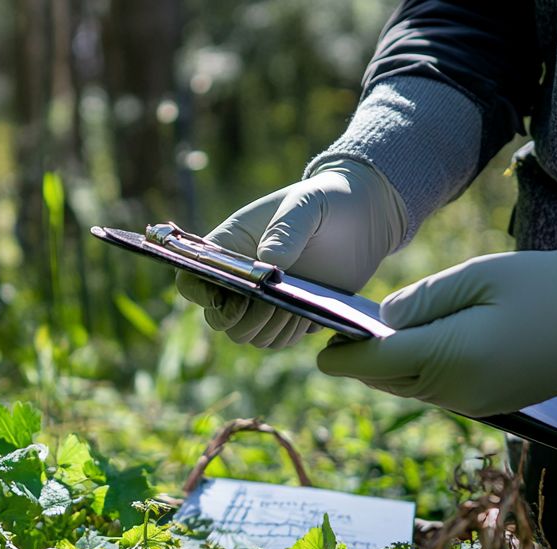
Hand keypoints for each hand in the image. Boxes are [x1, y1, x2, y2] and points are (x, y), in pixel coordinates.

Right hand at [176, 159, 403, 347]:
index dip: (199, 294)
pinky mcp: (289, 314)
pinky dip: (289, 333)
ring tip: (294, 305)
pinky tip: (308, 311)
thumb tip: (268, 263)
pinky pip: (277, 339)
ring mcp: (264, 300)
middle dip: (240, 319)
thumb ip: (285, 230)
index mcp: (229, 247)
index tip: (225, 296)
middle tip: (269, 304)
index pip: (192, 278)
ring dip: (268, 328)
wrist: (364, 216)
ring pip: (248, 335)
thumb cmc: (326, 200)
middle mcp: (241, 278)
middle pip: (219, 319)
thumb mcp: (306, 205)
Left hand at [316, 249, 556, 416]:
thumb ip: (424, 299)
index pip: (374, 364)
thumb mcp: (479, 277)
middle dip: (360, 361)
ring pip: (410, 389)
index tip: (320, 342)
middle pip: (386, 381)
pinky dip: (418, 373)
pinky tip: (416, 347)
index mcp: (448, 358)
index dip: (341, 355)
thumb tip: (382, 318)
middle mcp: (455, 391)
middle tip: (338, 336)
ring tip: (371, 338)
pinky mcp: (490, 404)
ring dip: (388, 368)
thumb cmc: (548, 288)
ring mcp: (473, 403)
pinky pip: (437, 392)